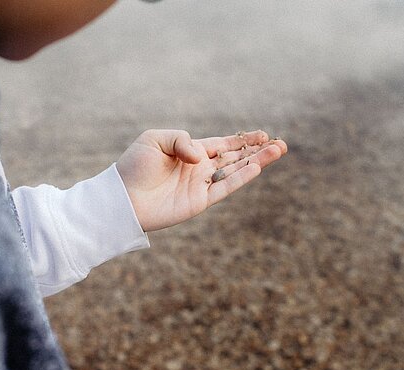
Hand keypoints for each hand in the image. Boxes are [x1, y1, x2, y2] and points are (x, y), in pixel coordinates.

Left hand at [116, 129, 287, 231]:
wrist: (123, 197)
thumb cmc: (134, 166)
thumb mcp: (155, 140)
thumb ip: (181, 140)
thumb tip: (201, 156)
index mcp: (190, 152)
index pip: (222, 145)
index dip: (242, 140)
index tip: (263, 134)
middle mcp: (199, 168)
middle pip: (235, 158)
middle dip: (257, 150)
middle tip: (280, 144)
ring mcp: (201, 185)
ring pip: (235, 171)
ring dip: (257, 162)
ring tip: (278, 151)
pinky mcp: (199, 201)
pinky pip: (225, 188)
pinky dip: (241, 178)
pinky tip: (256, 167)